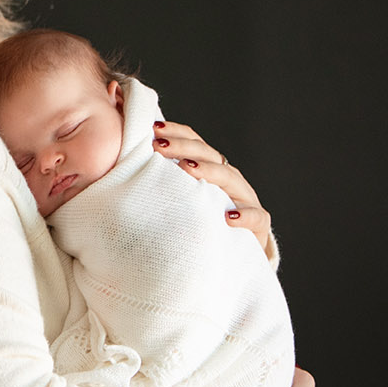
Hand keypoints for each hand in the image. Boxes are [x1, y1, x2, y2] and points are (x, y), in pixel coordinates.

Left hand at [154, 119, 273, 257]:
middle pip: (208, 155)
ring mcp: (246, 199)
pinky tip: (228, 217)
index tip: (154, 130)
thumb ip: (166, 182)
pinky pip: (256, 217)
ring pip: (230, 179)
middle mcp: (229, 179)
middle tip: (160, 147)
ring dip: (209, 172)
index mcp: (211, 168)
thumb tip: (129, 165)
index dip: (176, 133)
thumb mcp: (184, 201)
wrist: (234, 256)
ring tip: (188, 168)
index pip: (195, 143)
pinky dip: (244, 215)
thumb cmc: (200, 224)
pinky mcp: (258, 226)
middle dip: (183, 148)